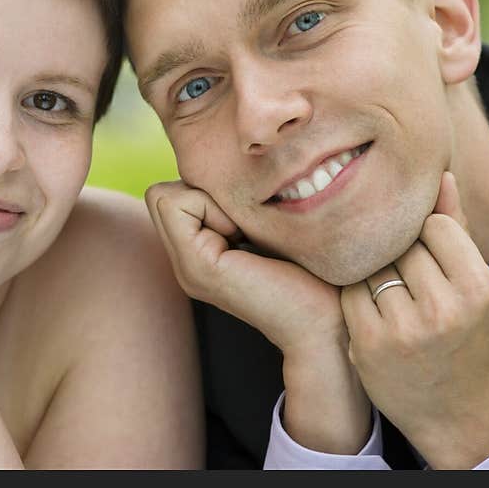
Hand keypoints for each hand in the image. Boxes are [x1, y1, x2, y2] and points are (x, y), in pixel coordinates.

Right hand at [146, 181, 370, 453]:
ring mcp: (187, 268)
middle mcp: (184, 265)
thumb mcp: (265, 228)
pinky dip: (210, 207)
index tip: (245, 219)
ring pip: (162, 195)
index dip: (203, 192)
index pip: (168, 194)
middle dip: (200, 192)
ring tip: (243, 232)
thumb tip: (225, 166)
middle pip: (159, 194)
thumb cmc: (315, 271)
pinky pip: (177, 204)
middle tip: (242, 224)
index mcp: (200, 256)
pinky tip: (242, 236)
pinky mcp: (199, 266)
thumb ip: (237, 208)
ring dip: (206, 199)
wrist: (329, 321)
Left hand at [341, 172, 488, 467]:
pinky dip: (356, 292)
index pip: (433, 226)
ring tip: (389, 288)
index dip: (425, 234)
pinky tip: (371, 305)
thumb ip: (455, 230)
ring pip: (370, 265)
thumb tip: (439, 175)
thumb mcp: (476, 287)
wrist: (458, 414)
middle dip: (396, 251)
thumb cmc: (469, 340)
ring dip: (372, 268)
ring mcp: (401, 329)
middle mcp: (441, 310)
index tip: (428, 252)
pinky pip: (349, 292)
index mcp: (477, 289)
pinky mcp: (366, 345)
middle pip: (399, 244)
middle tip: (401, 269)